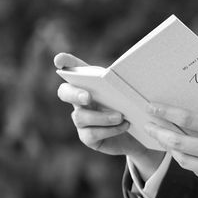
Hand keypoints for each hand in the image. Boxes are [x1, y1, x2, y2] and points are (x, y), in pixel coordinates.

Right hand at [54, 52, 161, 172]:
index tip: (59, 61)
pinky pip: (92, 134)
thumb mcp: (128, 90)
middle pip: (65, 92)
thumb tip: (130, 71)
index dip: (63, 62)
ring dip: (101, 116)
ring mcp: (80, 119)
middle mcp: (78, 99)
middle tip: (88, 97)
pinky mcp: (87, 137)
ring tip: (120, 116)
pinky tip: (124, 125)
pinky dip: (110, 130)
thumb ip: (123, 81)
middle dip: (74, 93)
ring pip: (80, 117)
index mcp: (87, 82)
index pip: (70, 68)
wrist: (138, 131)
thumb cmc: (130, 104)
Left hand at [144, 102, 197, 197]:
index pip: (188, 119)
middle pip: (179, 142)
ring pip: (184, 160)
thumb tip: (188, 120)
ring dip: (173, 149)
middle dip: (160, 133)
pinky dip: (192, 162)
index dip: (167, 113)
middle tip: (148, 126)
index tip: (152, 107)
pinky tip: (187, 155)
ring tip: (165, 140)